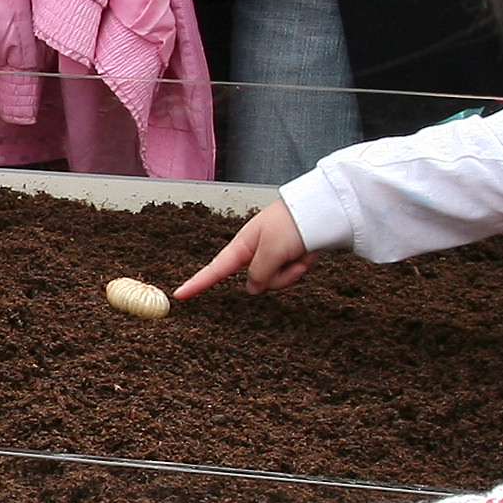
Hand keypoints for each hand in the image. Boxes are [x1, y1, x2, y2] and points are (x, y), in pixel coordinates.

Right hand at [173, 202, 317, 299]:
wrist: (322, 208)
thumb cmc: (292, 221)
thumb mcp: (270, 251)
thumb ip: (258, 274)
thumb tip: (252, 289)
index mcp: (244, 245)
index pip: (215, 269)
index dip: (197, 283)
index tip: (180, 295)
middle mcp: (256, 251)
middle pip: (256, 281)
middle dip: (276, 278)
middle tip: (289, 260)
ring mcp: (274, 254)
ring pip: (276, 280)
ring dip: (291, 271)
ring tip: (301, 253)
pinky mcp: (290, 256)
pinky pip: (291, 274)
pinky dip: (301, 267)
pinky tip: (309, 253)